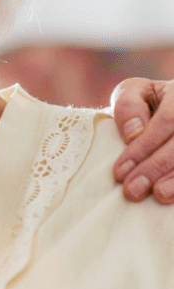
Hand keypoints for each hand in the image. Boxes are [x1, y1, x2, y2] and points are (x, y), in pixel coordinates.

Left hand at [111, 78, 173, 202]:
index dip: (144, 146)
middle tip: (132, 190)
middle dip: (157, 167)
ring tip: (158, 195)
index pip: (168, 120)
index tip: (120, 171)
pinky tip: (172, 196)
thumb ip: (129, 105)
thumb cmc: (151, 103)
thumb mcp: (136, 92)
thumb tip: (133, 133)